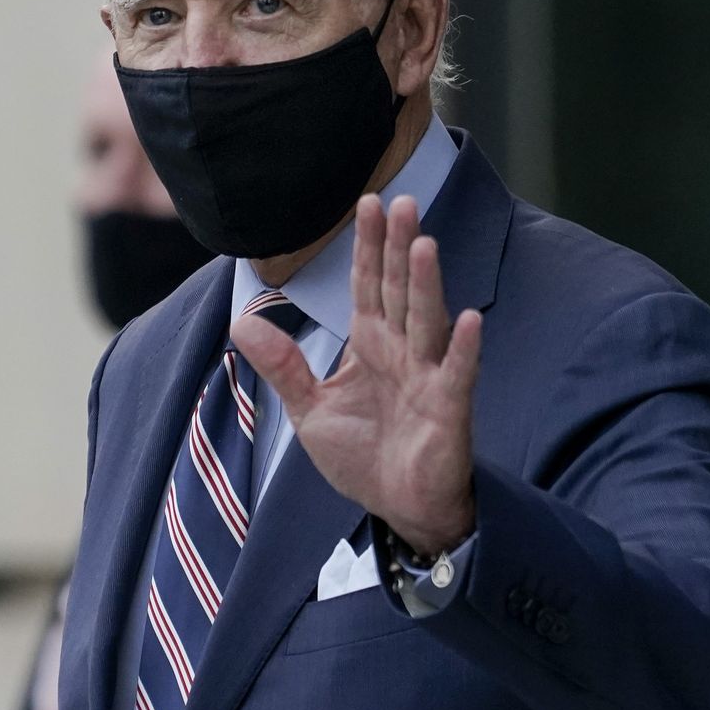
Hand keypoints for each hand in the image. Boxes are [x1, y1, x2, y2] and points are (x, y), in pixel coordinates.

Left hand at [232, 193, 482, 555]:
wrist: (400, 509)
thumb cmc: (364, 457)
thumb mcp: (310, 409)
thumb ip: (282, 366)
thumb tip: (242, 321)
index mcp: (370, 345)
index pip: (367, 285)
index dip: (367, 246)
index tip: (367, 202)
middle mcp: (402, 352)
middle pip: (399, 290)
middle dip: (397, 247)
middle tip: (401, 200)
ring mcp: (428, 377)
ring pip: (426, 321)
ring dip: (426, 284)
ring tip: (422, 243)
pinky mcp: (448, 409)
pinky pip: (456, 374)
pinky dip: (461, 349)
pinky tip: (467, 320)